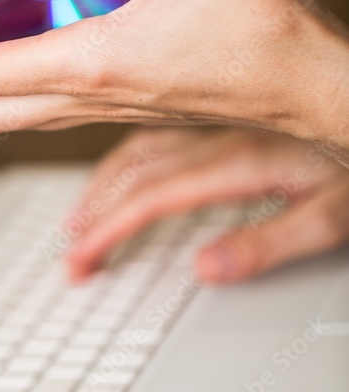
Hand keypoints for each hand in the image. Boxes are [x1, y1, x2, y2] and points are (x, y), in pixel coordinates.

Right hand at [63, 127, 348, 283]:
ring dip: (103, 182)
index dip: (110, 229)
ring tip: (78, 217)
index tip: (79, 259)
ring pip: (141, 146)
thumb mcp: (333, 215)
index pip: (156, 196)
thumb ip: (271, 242)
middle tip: (69, 252)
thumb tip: (205, 267)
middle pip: (136, 169)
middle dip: (94, 211)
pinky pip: (158, 134)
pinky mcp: (228, 124)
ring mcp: (222, 127)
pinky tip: (123, 171)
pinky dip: (127, 159)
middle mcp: (221, 137)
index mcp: (242, 160)